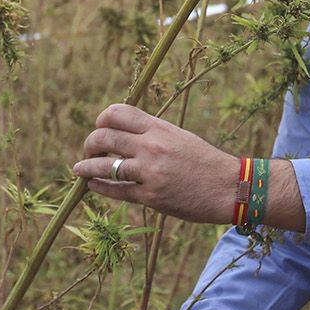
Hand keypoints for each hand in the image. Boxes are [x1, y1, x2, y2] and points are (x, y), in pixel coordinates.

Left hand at [71, 103, 237, 223]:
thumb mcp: (180, 137)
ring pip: (104, 165)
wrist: (230, 187)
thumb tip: (125, 134)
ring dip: (86, 166)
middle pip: (104, 137)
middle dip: (90, 143)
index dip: (102, 119)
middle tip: (88, 150)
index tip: (100, 127)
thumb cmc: (206, 162)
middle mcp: (152, 146)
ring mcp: (150, 172)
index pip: (118, 113)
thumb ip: (153, 134)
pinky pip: (116, 190)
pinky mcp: (151, 196)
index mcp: (160, 128)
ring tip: (79, 169)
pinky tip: (93, 185)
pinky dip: (100, 187)